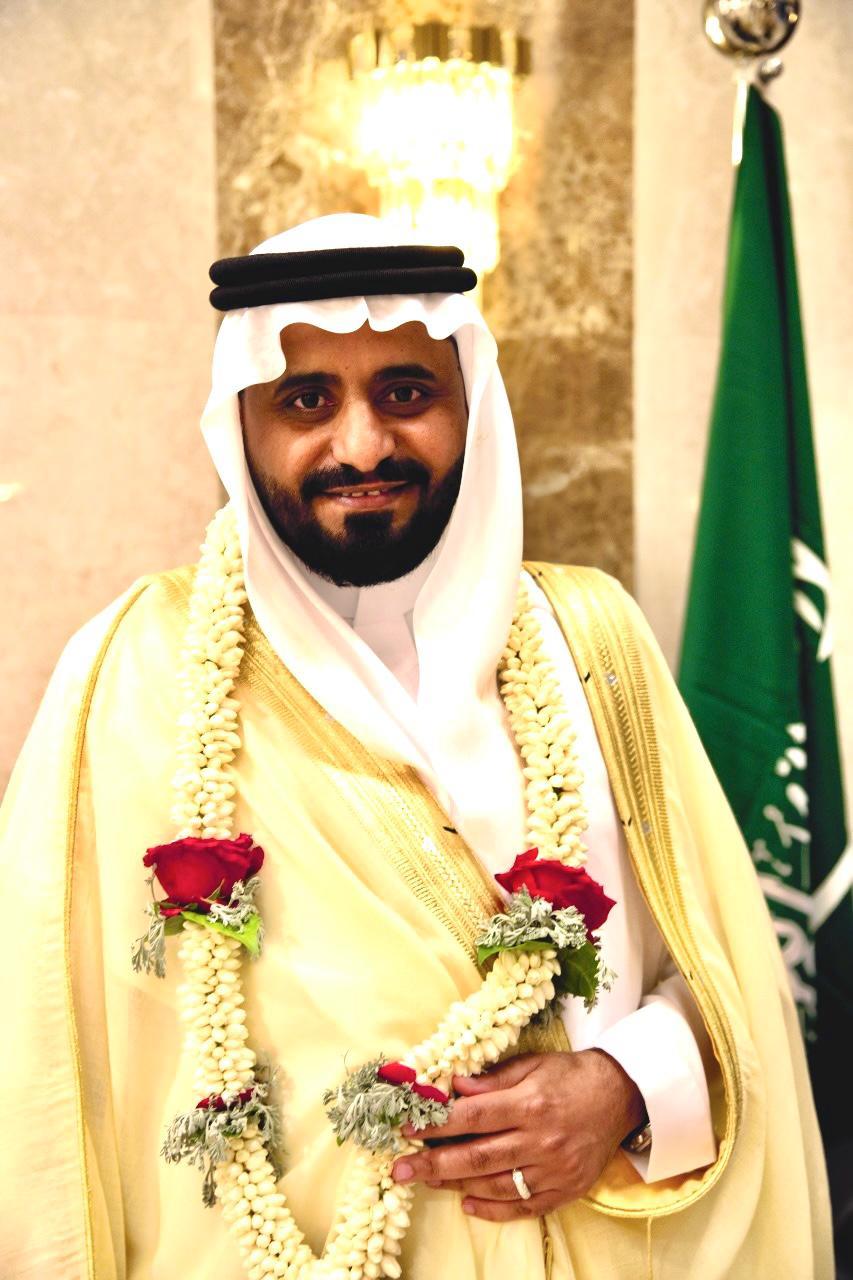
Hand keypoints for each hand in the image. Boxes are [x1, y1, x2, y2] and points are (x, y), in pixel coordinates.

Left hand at [392, 1050, 644, 1220]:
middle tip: (400, 1170)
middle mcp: (541, 1140)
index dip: (437, 1124)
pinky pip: (523, 1208)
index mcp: (531, 1103)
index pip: (473, 1116)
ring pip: (496, 1186)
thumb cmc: (571, 1075)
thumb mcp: (533, 1064)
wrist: (621, 1096)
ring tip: (427, 1181)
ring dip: (456, 1186)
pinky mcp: (565, 1191)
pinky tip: (467, 1205)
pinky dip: (492, 1210)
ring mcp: (554, 1170)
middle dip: (434, 1164)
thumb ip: (493, 1079)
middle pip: (478, 1157)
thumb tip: (453, 1087)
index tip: (406, 1128)